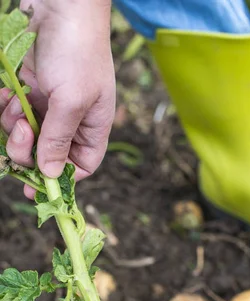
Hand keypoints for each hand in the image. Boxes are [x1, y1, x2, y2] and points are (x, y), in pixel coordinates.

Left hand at [0, 0, 114, 196]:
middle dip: (29, 150)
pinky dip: (4, 109)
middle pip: (48, 155)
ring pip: (26, 137)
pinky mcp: (28, 90)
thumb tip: (52, 175)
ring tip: (13, 105)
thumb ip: (59, 140)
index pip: (81, 166)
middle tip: (21, 133)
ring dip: (13, 127)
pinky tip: (6, 93)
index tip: (36, 187)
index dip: (61, 178)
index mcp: (93, 127)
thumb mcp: (71, 101)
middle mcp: (71, 120)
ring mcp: (48, 105)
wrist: (60, 4)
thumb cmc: (77, 51)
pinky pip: (11, 114)